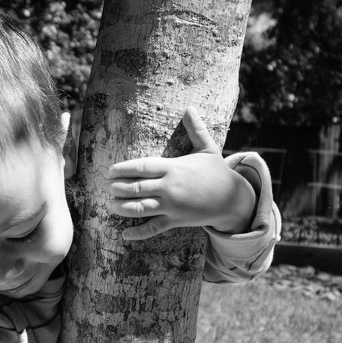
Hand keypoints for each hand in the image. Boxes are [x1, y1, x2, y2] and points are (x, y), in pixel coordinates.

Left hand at [107, 107, 255, 239]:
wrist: (234, 199)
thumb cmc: (218, 172)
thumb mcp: (208, 148)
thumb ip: (196, 129)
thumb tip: (190, 108)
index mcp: (173, 168)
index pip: (142, 167)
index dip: (123, 169)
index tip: (110, 171)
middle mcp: (170, 187)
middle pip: (136, 188)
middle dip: (118, 188)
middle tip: (108, 187)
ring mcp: (172, 206)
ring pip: (140, 208)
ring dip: (122, 208)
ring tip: (110, 205)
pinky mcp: (176, 221)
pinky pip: (153, 228)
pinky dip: (138, 233)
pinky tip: (125, 234)